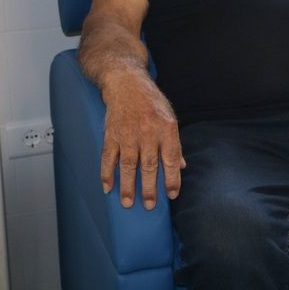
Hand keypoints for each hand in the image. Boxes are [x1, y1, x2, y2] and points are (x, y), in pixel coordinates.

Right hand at [99, 72, 184, 209]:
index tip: (172, 194)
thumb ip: (174, 144)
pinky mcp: (111, 134)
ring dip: (127, 186)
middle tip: (149, 206)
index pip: (171, 158)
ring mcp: (128, 133)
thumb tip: (181, 166)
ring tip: (127, 203)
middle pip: (149, 165)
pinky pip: (108, 157)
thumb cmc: (151, 102)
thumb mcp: (170, 118)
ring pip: (128, 165)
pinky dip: (107, 173)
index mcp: (166, 128)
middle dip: (150, 188)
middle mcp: (148, 132)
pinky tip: (108, 187)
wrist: (127, 83)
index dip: (172, 178)